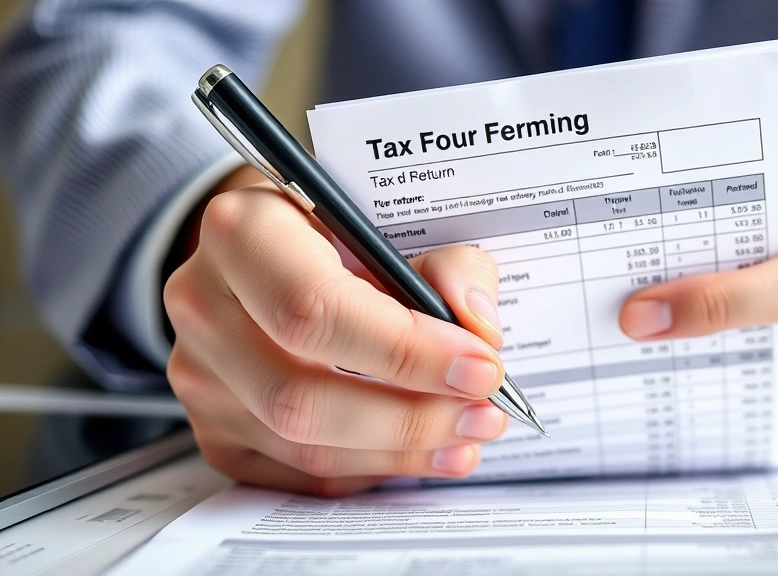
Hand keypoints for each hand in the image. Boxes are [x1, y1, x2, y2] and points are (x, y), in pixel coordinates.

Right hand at [164, 170, 507, 495]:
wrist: (270, 251)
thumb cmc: (338, 233)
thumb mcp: (395, 222)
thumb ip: (448, 265)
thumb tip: (479, 326)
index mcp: (241, 231)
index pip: (315, 309)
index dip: (405, 350)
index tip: (479, 366)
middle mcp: (202, 305)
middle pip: (301, 396)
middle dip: (410, 417)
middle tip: (483, 413)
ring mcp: (198, 376)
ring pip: (302, 446)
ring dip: (400, 451)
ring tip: (466, 434)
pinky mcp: (213, 429)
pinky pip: (297, 474)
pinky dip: (370, 469)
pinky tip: (417, 449)